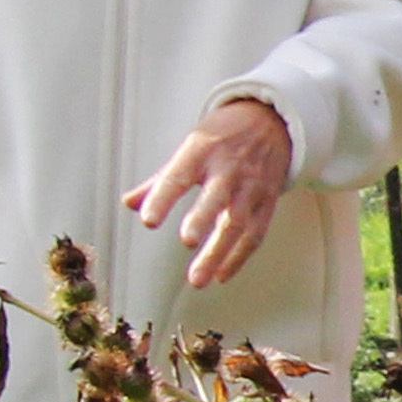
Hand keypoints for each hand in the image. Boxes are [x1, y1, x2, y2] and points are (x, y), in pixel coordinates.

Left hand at [127, 97, 296, 289]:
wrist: (270, 122)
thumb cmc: (224, 136)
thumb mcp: (191, 146)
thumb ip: (161, 179)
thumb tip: (131, 202)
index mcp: (202, 151)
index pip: (178, 176)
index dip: (163, 198)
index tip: (148, 220)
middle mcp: (228, 169)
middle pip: (216, 197)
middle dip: (202, 219)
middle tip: (186, 241)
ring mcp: (251, 187)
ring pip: (237, 222)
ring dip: (218, 253)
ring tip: (198, 278)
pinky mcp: (267, 202)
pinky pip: (255, 234)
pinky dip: (238, 257)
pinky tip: (221, 274)